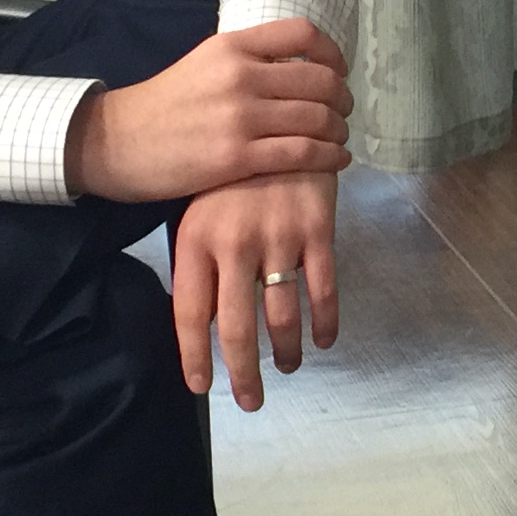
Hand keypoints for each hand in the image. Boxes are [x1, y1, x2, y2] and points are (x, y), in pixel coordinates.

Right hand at [66, 18, 350, 203]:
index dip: (333, 54)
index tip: (339, 72)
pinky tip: (336, 160)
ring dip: (339, 130)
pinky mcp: (236, 157)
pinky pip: (304, 154)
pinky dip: (330, 157)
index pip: (302, 34)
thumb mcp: (204, 63)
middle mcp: (239, 76)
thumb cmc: (164, 106)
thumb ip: (248, 59)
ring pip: (318, 118)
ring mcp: (239, 117)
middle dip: (343, 99)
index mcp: (231, 46)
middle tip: (344, 112)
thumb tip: (298, 63)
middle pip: (320, 81)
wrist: (116, 142)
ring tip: (339, 138)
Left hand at [172, 172, 341, 407]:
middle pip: (238, 327)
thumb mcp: (200, 209)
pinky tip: (324, 339)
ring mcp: (278, 235)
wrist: (280, 115)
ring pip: (283, 315)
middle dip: (244, 373)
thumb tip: (207, 325)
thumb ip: (200, 262)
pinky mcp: (318, 228)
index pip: (190, 313)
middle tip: (251, 400)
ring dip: (287, 350)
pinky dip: (325, 321)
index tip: (202, 387)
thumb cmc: (232, 172)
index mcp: (196, 238)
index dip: (195, 356)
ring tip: (288, 367)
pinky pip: (323, 289)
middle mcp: (235, 242)